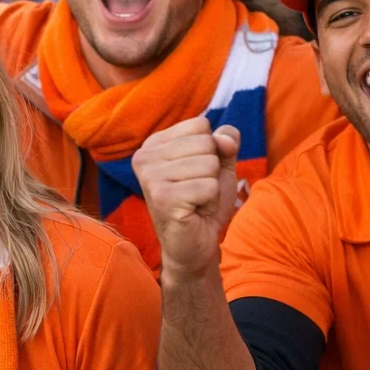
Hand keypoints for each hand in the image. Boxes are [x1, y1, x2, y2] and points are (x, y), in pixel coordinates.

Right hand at [131, 118, 238, 278]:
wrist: (196, 244)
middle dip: (212, 171)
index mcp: (154, 144)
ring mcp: (150, 177)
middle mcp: (144, 157)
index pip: (200, 125)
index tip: (196, 174)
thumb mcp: (220, 165)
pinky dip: (210, 202)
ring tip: (195, 202)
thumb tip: (225, 139)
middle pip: (206, 143)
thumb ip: (225, 142)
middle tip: (196, 192)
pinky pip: (208, 186)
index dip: (211, 151)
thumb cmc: (204, 202)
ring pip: (209, 164)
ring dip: (211, 188)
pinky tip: (194, 212)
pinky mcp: (162, 198)